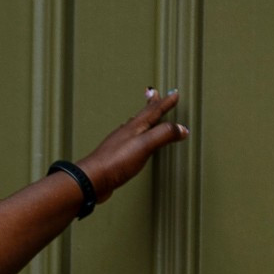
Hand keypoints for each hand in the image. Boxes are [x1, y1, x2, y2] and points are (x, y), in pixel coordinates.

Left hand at [78, 87, 188, 202]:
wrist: (92, 180)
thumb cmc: (116, 161)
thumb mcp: (145, 145)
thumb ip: (164, 135)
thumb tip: (182, 129)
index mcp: (135, 127)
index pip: (154, 111)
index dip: (165, 103)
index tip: (174, 94)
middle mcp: (127, 132)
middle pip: (142, 115)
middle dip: (152, 104)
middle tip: (155, 94)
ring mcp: (120, 145)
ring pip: (135, 127)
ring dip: (143, 119)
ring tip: (146, 115)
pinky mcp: (116, 158)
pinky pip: (130, 142)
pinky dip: (136, 136)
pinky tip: (132, 142)